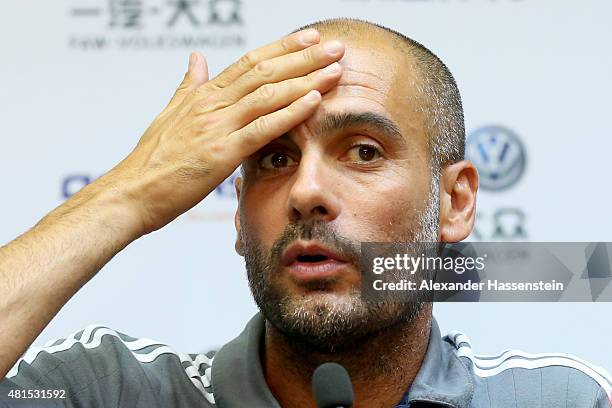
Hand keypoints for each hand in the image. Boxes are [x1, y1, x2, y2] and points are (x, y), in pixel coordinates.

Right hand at [100, 29, 343, 234]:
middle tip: (335, 46)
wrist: (131, 193)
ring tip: (335, 68)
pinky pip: (261, 129)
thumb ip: (188, 85)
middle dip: (304, 57)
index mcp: (203, 95)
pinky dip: (290, 113)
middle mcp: (212, 104)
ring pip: (268, 94)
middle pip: (265, 71)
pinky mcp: (221, 154)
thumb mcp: (170, 114)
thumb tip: (196, 57)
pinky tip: (315, 101)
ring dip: (305, 79)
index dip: (282, 48)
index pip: (250, 62)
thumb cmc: (151, 160)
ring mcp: (217, 127)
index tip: (309, 37)